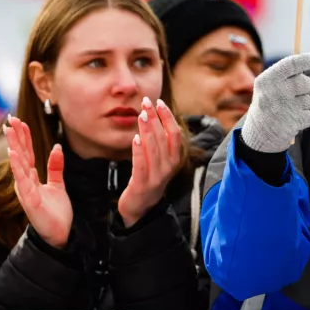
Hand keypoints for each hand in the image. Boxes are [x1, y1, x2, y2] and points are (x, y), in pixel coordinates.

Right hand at [4, 116, 71, 248]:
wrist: (60, 234)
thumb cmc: (55, 211)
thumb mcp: (58, 184)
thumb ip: (55, 166)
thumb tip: (56, 146)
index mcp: (32, 178)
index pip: (27, 153)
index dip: (23, 137)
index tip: (19, 121)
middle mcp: (25, 182)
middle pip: (20, 155)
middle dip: (16, 137)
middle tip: (11, 119)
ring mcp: (26, 191)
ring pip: (19, 165)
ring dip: (14, 147)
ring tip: (10, 131)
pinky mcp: (30, 200)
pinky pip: (23, 180)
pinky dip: (18, 166)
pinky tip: (14, 154)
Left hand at [118, 97, 184, 228]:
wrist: (141, 207)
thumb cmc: (149, 177)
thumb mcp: (159, 160)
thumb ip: (159, 141)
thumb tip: (155, 115)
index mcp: (174, 159)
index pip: (175, 133)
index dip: (168, 116)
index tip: (159, 102)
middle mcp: (169, 167)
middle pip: (163, 137)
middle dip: (155, 117)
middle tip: (145, 102)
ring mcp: (156, 177)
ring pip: (153, 149)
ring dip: (147, 130)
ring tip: (141, 115)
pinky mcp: (142, 184)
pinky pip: (141, 165)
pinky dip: (138, 151)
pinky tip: (134, 138)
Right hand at [240, 53, 309, 153]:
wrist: (258, 135)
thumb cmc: (268, 104)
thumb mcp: (268, 86)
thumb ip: (287, 74)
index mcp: (267, 80)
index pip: (291, 64)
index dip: (306, 60)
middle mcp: (275, 91)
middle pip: (306, 82)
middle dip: (306, 87)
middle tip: (296, 93)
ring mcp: (284, 107)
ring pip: (308, 100)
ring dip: (303, 105)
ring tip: (288, 110)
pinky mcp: (293, 122)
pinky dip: (304, 119)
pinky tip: (291, 120)